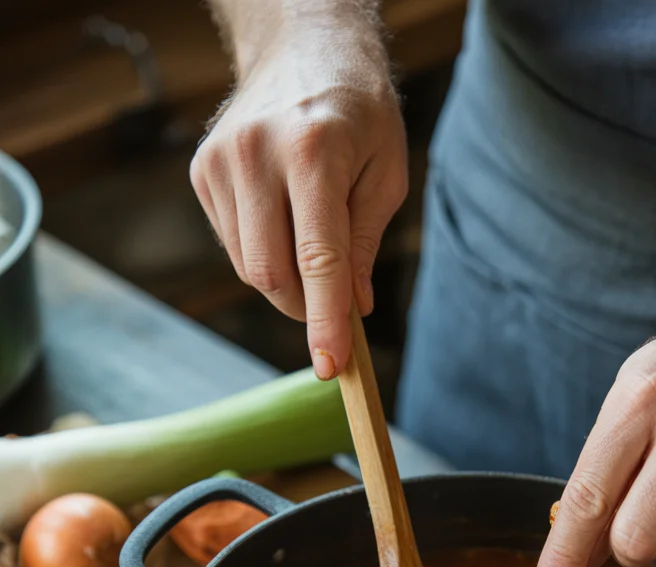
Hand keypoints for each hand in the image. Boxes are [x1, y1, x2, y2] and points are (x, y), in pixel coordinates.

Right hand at [190, 22, 407, 377]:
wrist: (301, 44)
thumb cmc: (357, 110)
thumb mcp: (386, 171)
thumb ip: (366, 244)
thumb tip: (354, 308)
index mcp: (314, 153)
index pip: (318, 260)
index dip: (325, 321)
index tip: (332, 366)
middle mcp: (257, 155)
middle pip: (271, 275)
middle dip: (305, 306)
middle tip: (334, 304)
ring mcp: (221, 163)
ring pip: (249, 267)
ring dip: (285, 280)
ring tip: (311, 236)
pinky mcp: (202, 172)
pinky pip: (233, 246)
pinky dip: (263, 253)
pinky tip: (282, 218)